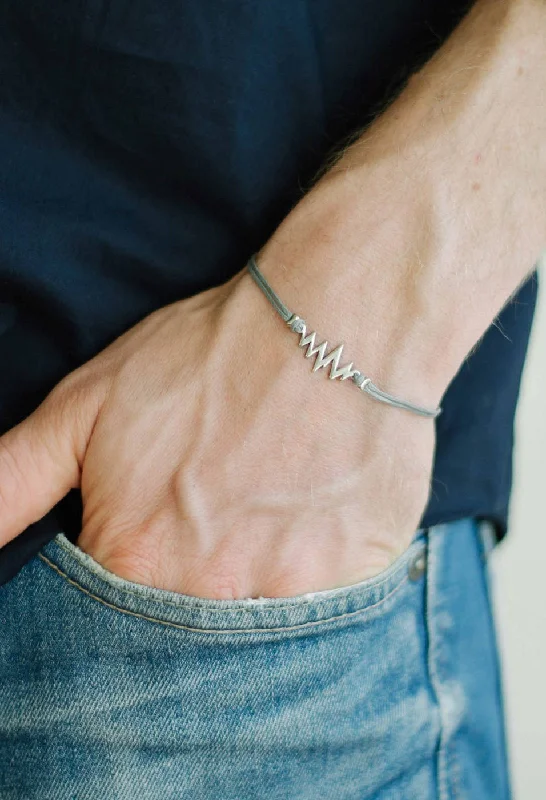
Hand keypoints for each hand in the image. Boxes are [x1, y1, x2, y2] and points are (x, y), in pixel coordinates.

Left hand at [0, 257, 434, 598]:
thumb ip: (11, 482)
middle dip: (193, 587)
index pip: (106, 626)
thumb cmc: (208, 357)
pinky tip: (305, 527)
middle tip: (218, 522)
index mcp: (135, 562)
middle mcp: (208, 596)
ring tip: (261, 522)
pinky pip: (322, 619)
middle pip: (184, 638)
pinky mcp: (353, 583)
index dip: (132, 578)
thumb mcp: (86, 406)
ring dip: (251, 588)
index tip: (160, 537)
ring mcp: (288, 598)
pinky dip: (308, 580)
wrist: (332, 326)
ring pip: (255, 638)